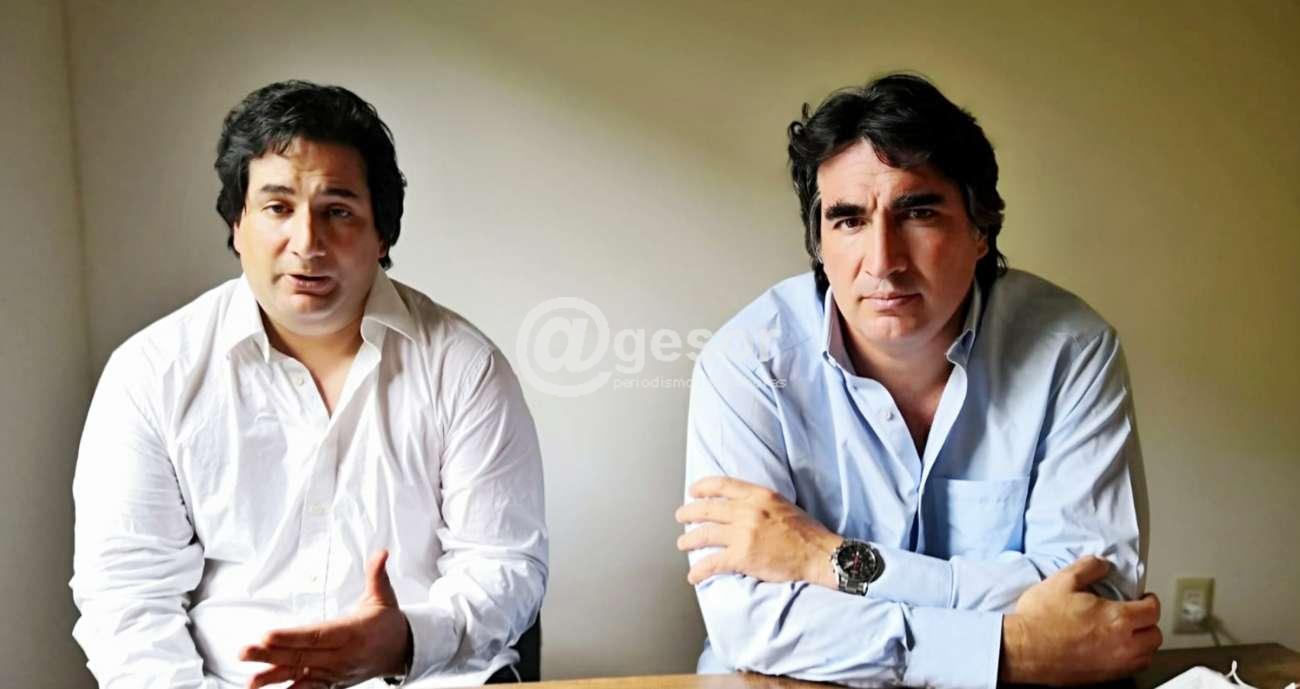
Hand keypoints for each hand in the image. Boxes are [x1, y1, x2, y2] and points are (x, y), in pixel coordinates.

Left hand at [240, 550, 412, 688]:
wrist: (402, 650)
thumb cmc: (387, 621)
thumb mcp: (384, 595)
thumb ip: (376, 574)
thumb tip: (381, 553)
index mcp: (352, 632)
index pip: (317, 636)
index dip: (291, 637)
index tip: (267, 635)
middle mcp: (343, 656)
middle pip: (303, 656)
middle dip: (271, 655)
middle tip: (244, 652)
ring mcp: (336, 672)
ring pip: (301, 674)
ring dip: (275, 677)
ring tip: (251, 680)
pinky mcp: (333, 681)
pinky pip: (311, 688)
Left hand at [675, 476, 840, 587]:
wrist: (819, 554)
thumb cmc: (805, 532)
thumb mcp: (781, 504)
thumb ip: (758, 501)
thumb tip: (737, 505)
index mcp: (758, 495)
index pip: (722, 485)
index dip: (702, 488)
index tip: (693, 492)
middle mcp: (748, 511)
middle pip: (708, 509)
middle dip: (689, 513)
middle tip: (681, 517)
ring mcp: (744, 534)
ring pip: (705, 534)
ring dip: (689, 540)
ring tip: (683, 544)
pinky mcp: (743, 557)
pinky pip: (712, 562)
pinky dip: (699, 570)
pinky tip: (694, 576)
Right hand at [1001, 556, 1162, 684]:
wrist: (1023, 649)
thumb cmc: (1040, 618)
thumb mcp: (1062, 580)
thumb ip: (1088, 568)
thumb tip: (1101, 564)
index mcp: (1117, 618)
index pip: (1152, 611)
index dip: (1150, 600)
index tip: (1144, 598)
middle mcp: (1122, 644)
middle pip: (1155, 636)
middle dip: (1149, 623)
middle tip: (1137, 615)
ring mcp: (1114, 664)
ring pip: (1146, 656)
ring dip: (1143, 644)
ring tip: (1131, 635)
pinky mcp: (1103, 677)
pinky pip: (1130, 670)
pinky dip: (1130, 659)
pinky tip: (1115, 650)